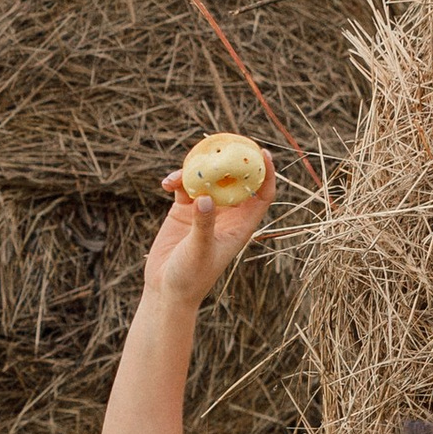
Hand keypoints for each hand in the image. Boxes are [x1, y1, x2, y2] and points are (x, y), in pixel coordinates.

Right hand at [141, 159, 275, 306]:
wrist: (166, 290)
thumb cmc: (190, 278)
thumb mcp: (199, 251)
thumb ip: (203, 225)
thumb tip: (205, 198)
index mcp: (240, 226)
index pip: (262, 195)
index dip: (267, 174)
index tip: (263, 153)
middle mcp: (226, 215)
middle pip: (235, 180)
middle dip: (231, 161)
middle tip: (221, 144)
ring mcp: (205, 210)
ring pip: (208, 179)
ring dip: (197, 170)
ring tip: (183, 170)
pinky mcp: (183, 210)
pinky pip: (185, 186)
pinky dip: (177, 180)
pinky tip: (166, 183)